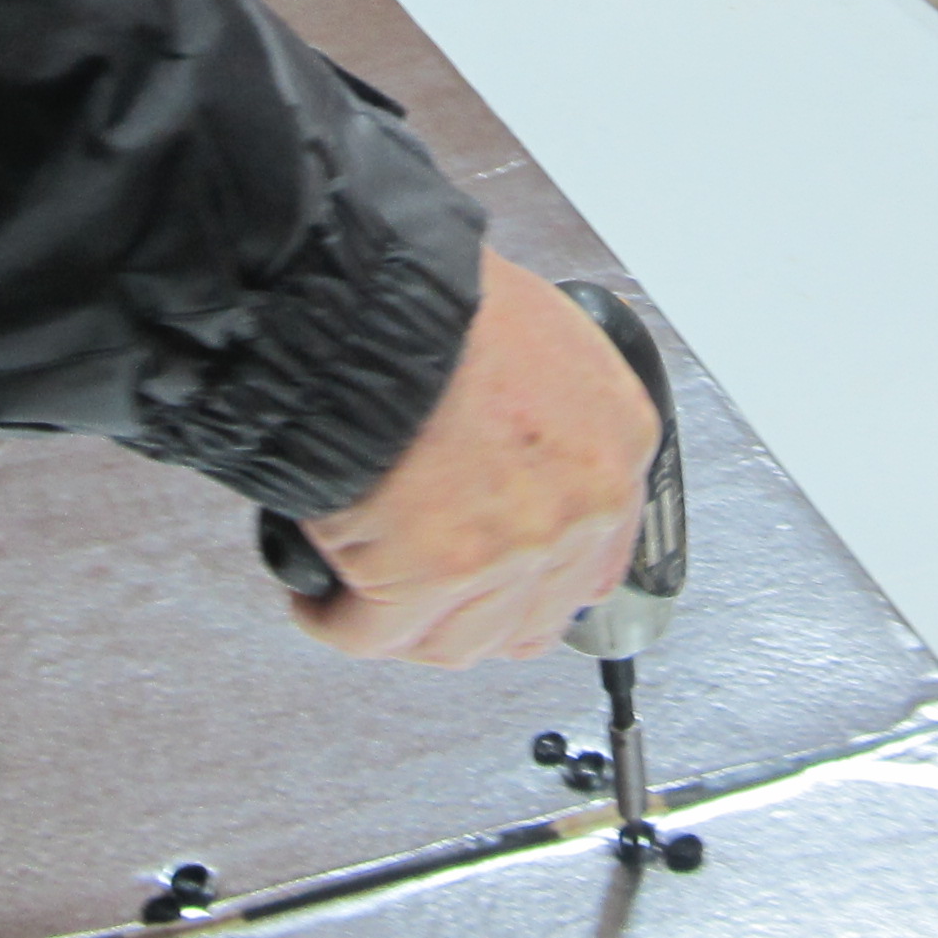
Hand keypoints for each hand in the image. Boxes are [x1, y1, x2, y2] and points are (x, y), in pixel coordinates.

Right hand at [290, 250, 657, 666]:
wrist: (376, 295)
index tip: (499, 584)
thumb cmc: (440, 297)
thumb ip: (544, 417)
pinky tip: (321, 602)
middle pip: (528, 619)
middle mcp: (580, 507)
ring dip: (406, 629)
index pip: (595, 561)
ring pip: (457, 642)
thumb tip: (508, 461)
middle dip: (471, 618)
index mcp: (616, 440)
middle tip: (423, 601)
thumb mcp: (537, 336)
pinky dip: (338, 623)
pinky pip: (371, 635)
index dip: (534, 584)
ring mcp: (510, 551)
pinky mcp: (429, 576)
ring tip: (362, 602)